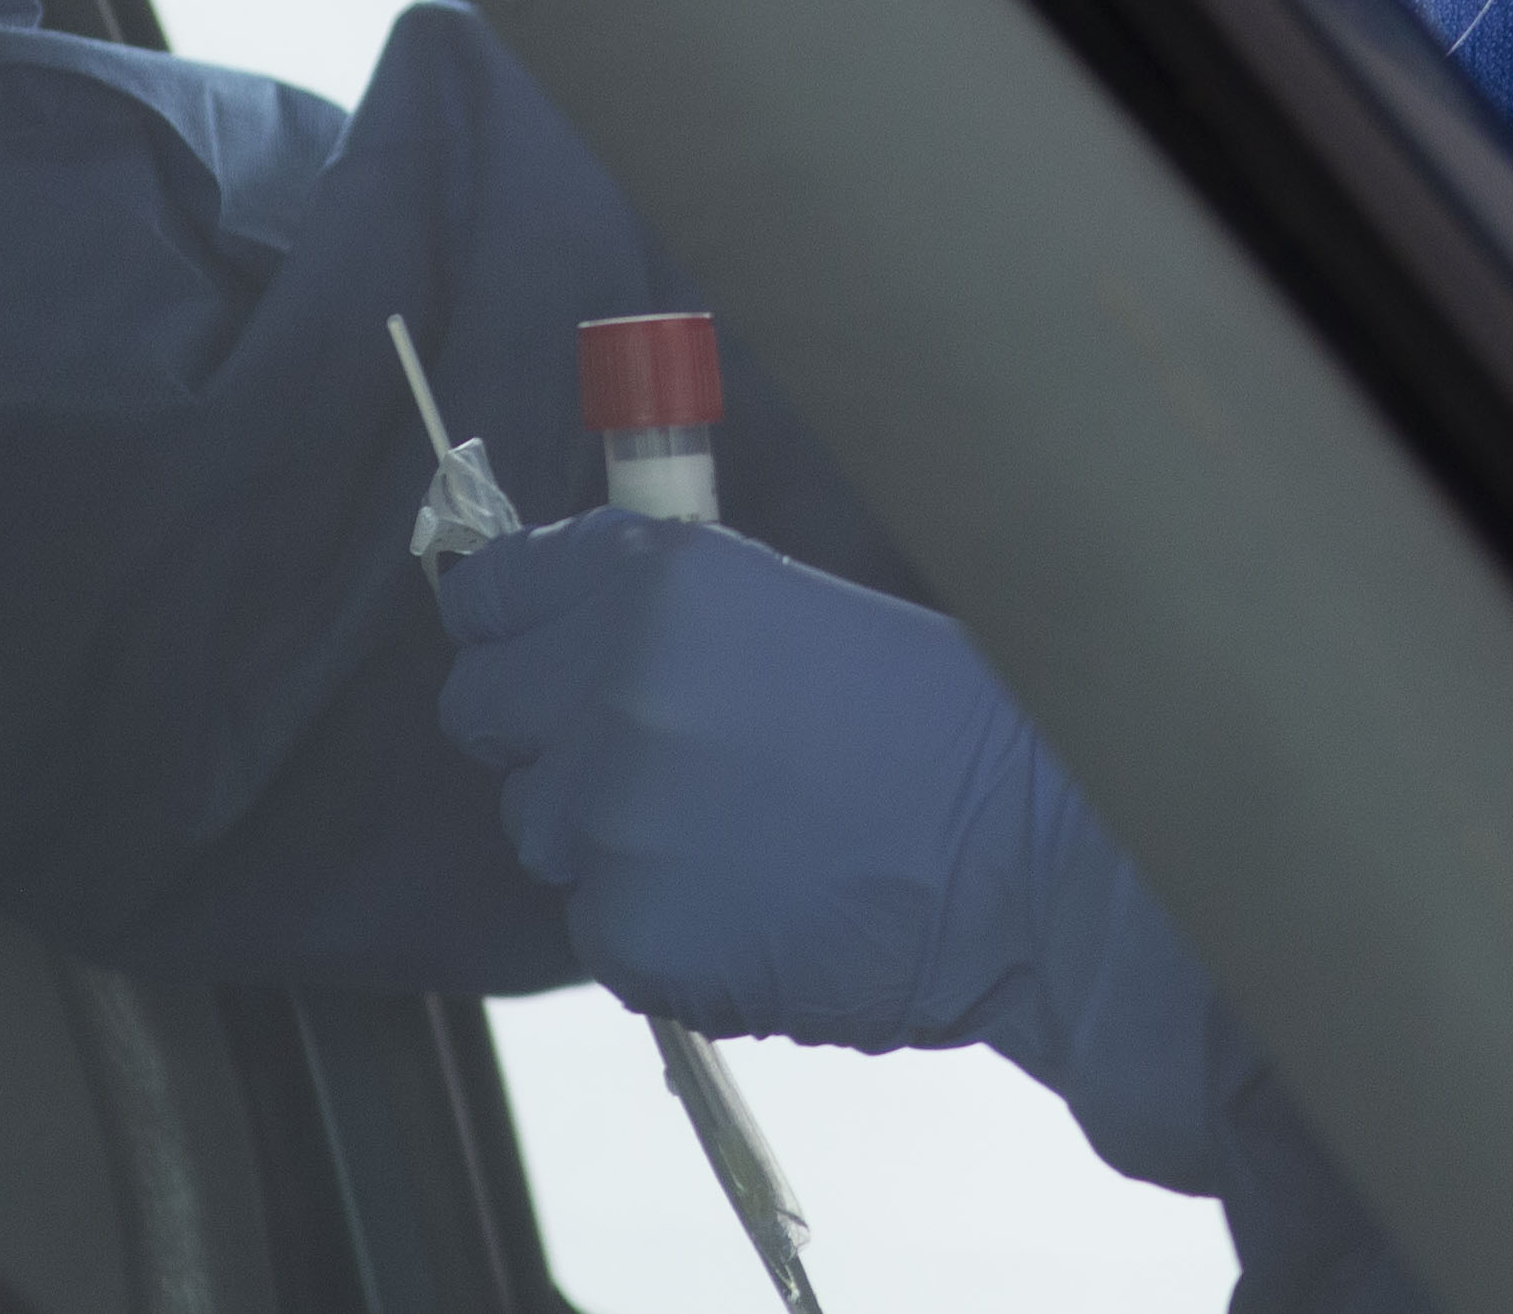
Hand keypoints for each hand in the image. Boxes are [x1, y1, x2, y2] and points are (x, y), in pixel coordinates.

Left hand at [436, 510, 1052, 1050]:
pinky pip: (601, 925)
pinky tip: (755, 906)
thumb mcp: (789, 611)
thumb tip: (568, 636)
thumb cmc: (940, 729)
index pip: (493, 593)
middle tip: (645, 762)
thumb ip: (660, 617)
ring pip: (545, 828)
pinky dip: (659, 926)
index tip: (530, 648)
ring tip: (739, 838)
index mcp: (657, 581)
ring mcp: (614, 817)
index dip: (511, 626)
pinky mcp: (630, 931)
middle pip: (486, 711)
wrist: (1025, 857)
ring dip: (610, 837)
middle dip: (548, 736)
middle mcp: (613, 686)